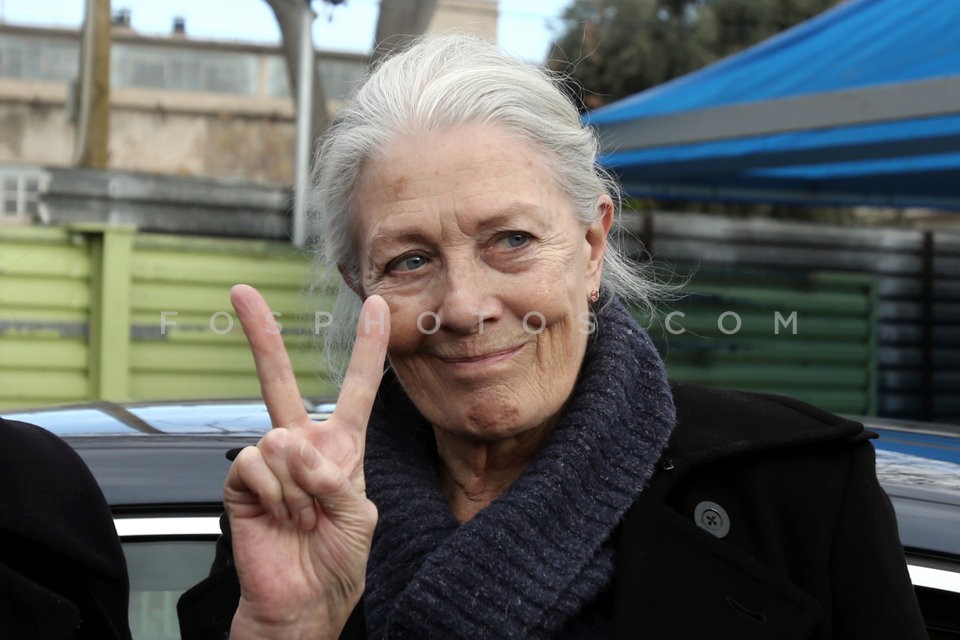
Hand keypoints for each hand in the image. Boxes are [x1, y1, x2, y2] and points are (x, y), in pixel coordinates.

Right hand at [224, 284, 388, 639]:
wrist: (302, 600)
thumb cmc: (337, 559)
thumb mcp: (361, 515)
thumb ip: (334, 476)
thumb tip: (289, 444)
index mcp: (341, 448)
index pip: (358, 388)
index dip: (369, 348)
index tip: (378, 305)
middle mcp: (302, 446)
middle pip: (280, 380)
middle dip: (261, 335)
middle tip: (242, 293)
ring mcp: (269, 461)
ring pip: (278, 439)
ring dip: (298, 487)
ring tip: (303, 516)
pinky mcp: (240, 481)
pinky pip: (255, 463)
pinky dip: (275, 494)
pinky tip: (281, 516)